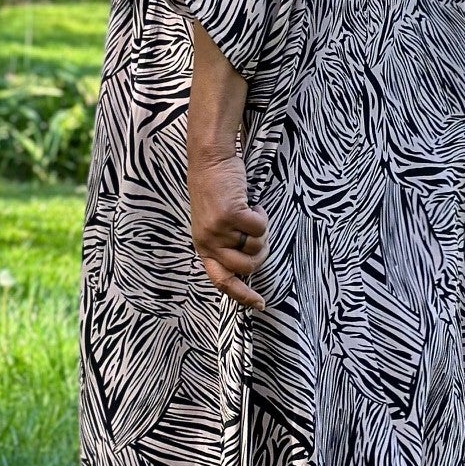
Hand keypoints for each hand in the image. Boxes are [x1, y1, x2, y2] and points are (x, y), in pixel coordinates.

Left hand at [187, 150, 269, 310]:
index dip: (241, 296)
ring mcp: (219, 229)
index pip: (221, 281)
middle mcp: (208, 241)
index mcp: (203, 247)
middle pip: (246, 267)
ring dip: (261, 232)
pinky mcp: (230, 214)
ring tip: (251, 214)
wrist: (210, 160)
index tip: (259, 304)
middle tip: (260, 236)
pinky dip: (261, 215)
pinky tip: (251, 203)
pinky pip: (260, 227)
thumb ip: (225, 244)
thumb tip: (248, 266)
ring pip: (255, 247)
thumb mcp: (212, 224)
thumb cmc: (215, 191)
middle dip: (260, 253)